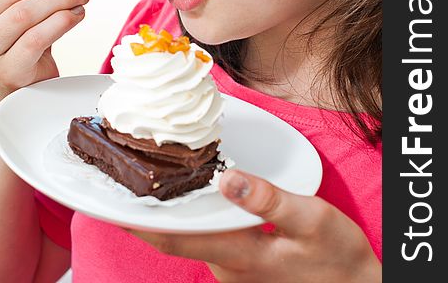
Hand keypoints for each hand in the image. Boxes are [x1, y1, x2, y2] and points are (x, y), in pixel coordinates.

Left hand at [128, 169, 380, 282]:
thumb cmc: (336, 258)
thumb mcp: (311, 221)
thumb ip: (268, 199)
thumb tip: (227, 178)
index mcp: (238, 254)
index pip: (174, 238)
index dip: (139, 222)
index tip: (111, 204)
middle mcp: (228, 266)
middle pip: (179, 236)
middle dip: (150, 214)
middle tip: (130, 180)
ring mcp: (236, 270)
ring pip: (195, 237)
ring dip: (173, 214)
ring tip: (157, 180)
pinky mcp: (246, 265)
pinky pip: (211, 239)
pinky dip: (197, 218)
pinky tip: (199, 197)